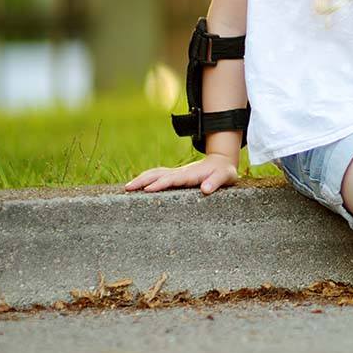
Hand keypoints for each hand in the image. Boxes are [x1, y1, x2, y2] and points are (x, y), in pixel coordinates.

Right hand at [124, 153, 238, 195]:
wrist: (222, 162)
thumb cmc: (224, 172)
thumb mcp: (225, 176)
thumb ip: (216, 182)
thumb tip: (206, 190)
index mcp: (191, 174)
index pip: (173, 179)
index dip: (161, 184)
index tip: (148, 189)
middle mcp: (181, 172)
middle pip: (158, 174)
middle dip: (143, 180)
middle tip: (128, 188)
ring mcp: (177, 173)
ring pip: (155, 173)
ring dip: (141, 178)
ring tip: (127, 188)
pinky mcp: (175, 176)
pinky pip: (158, 176)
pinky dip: (146, 179)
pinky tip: (137, 186)